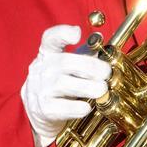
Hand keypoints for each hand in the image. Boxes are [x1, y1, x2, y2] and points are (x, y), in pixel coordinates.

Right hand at [20, 25, 110, 146]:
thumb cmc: (62, 84)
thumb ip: (85, 56)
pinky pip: (62, 107)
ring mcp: (39, 89)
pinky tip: (87, 107)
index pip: (50, 38)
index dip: (63, 33)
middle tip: (106, 73)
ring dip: (87, 87)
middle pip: (65, 62)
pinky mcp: (43, 109)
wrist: (41, 113)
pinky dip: (77, 107)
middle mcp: (41, 69)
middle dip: (90, 67)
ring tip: (102, 90)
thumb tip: (105, 49)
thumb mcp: (69, 67)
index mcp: (48, 53)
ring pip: (63, 84)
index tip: (78, 33)